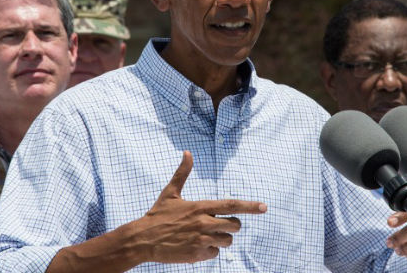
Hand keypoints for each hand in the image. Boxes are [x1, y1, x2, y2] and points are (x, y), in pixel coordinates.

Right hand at [119, 150, 267, 263]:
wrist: (143, 239)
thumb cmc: (158, 215)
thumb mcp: (170, 192)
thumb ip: (182, 173)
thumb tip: (187, 152)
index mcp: (201, 206)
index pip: (231, 205)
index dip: (250, 206)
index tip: (264, 207)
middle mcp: (204, 223)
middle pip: (235, 226)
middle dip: (231, 226)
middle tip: (219, 225)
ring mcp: (201, 240)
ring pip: (227, 241)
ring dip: (221, 239)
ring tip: (205, 235)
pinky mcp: (197, 255)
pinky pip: (215, 254)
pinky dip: (209, 251)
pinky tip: (196, 246)